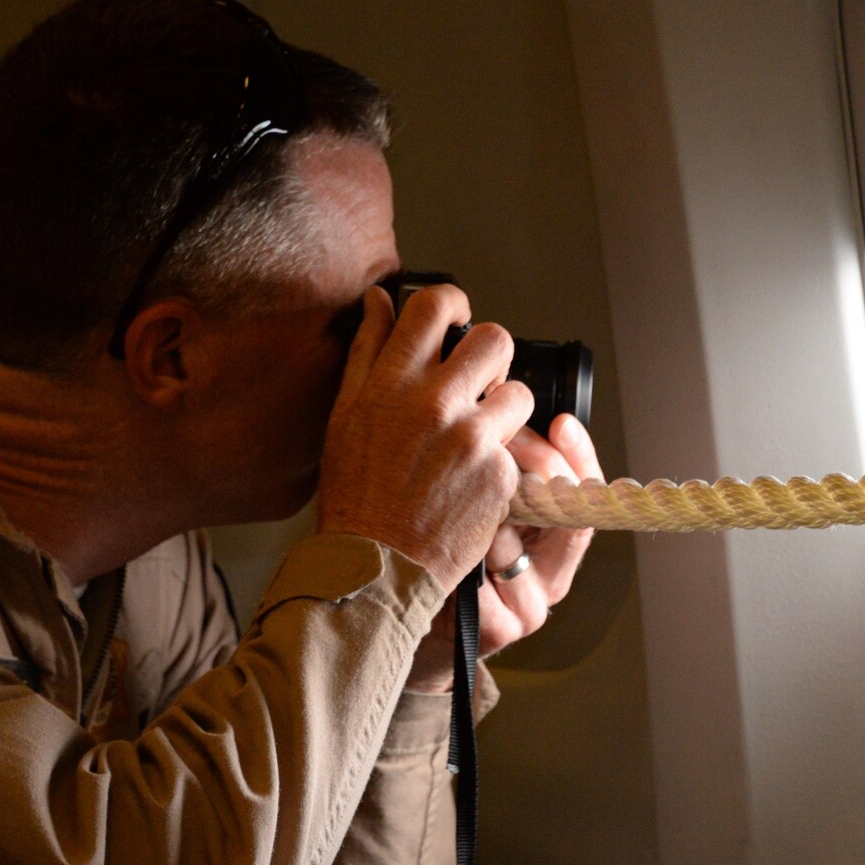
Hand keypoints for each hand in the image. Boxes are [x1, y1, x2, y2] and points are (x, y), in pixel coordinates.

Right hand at [315, 284, 534, 593]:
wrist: (376, 564)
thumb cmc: (356, 492)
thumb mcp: (346, 414)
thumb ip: (367, 351)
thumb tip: (380, 300)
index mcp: (391, 381)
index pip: (436, 306)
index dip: (454, 304)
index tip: (456, 321)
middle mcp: (433, 401)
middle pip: (496, 340)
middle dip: (492, 358)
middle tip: (477, 382)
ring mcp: (470, 438)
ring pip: (518, 393)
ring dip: (504, 411)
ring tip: (476, 437)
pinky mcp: (498, 474)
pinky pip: (516, 449)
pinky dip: (500, 461)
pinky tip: (471, 480)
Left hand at [404, 412, 603, 691]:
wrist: (405, 623)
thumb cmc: (443, 556)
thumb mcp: (479, 508)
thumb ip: (502, 471)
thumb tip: (504, 411)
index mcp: (558, 545)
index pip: (586, 494)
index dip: (578, 456)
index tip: (561, 424)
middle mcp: (553, 578)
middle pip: (562, 516)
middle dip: (523, 475)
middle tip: (490, 448)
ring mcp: (531, 608)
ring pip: (512, 542)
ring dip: (476, 520)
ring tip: (442, 512)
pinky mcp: (500, 631)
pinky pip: (480, 580)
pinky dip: (453, 562)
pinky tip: (434, 558)